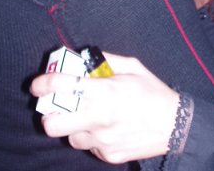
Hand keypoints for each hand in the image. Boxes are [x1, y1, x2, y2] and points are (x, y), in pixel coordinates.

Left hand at [30, 53, 178, 163]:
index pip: (62, 86)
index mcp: (105, 91)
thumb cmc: (153, 92)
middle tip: (56, 106)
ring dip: (73, 126)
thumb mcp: (132, 66)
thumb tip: (84, 58)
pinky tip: (106, 128)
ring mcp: (103, 141)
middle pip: (53, 124)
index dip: (42, 84)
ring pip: (70, 137)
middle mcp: (99, 118)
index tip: (36, 85)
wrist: (176, 125)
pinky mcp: (108, 156)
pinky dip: (91, 136)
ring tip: (89, 116)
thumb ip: (106, 60)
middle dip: (49, 115)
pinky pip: (88, 146)